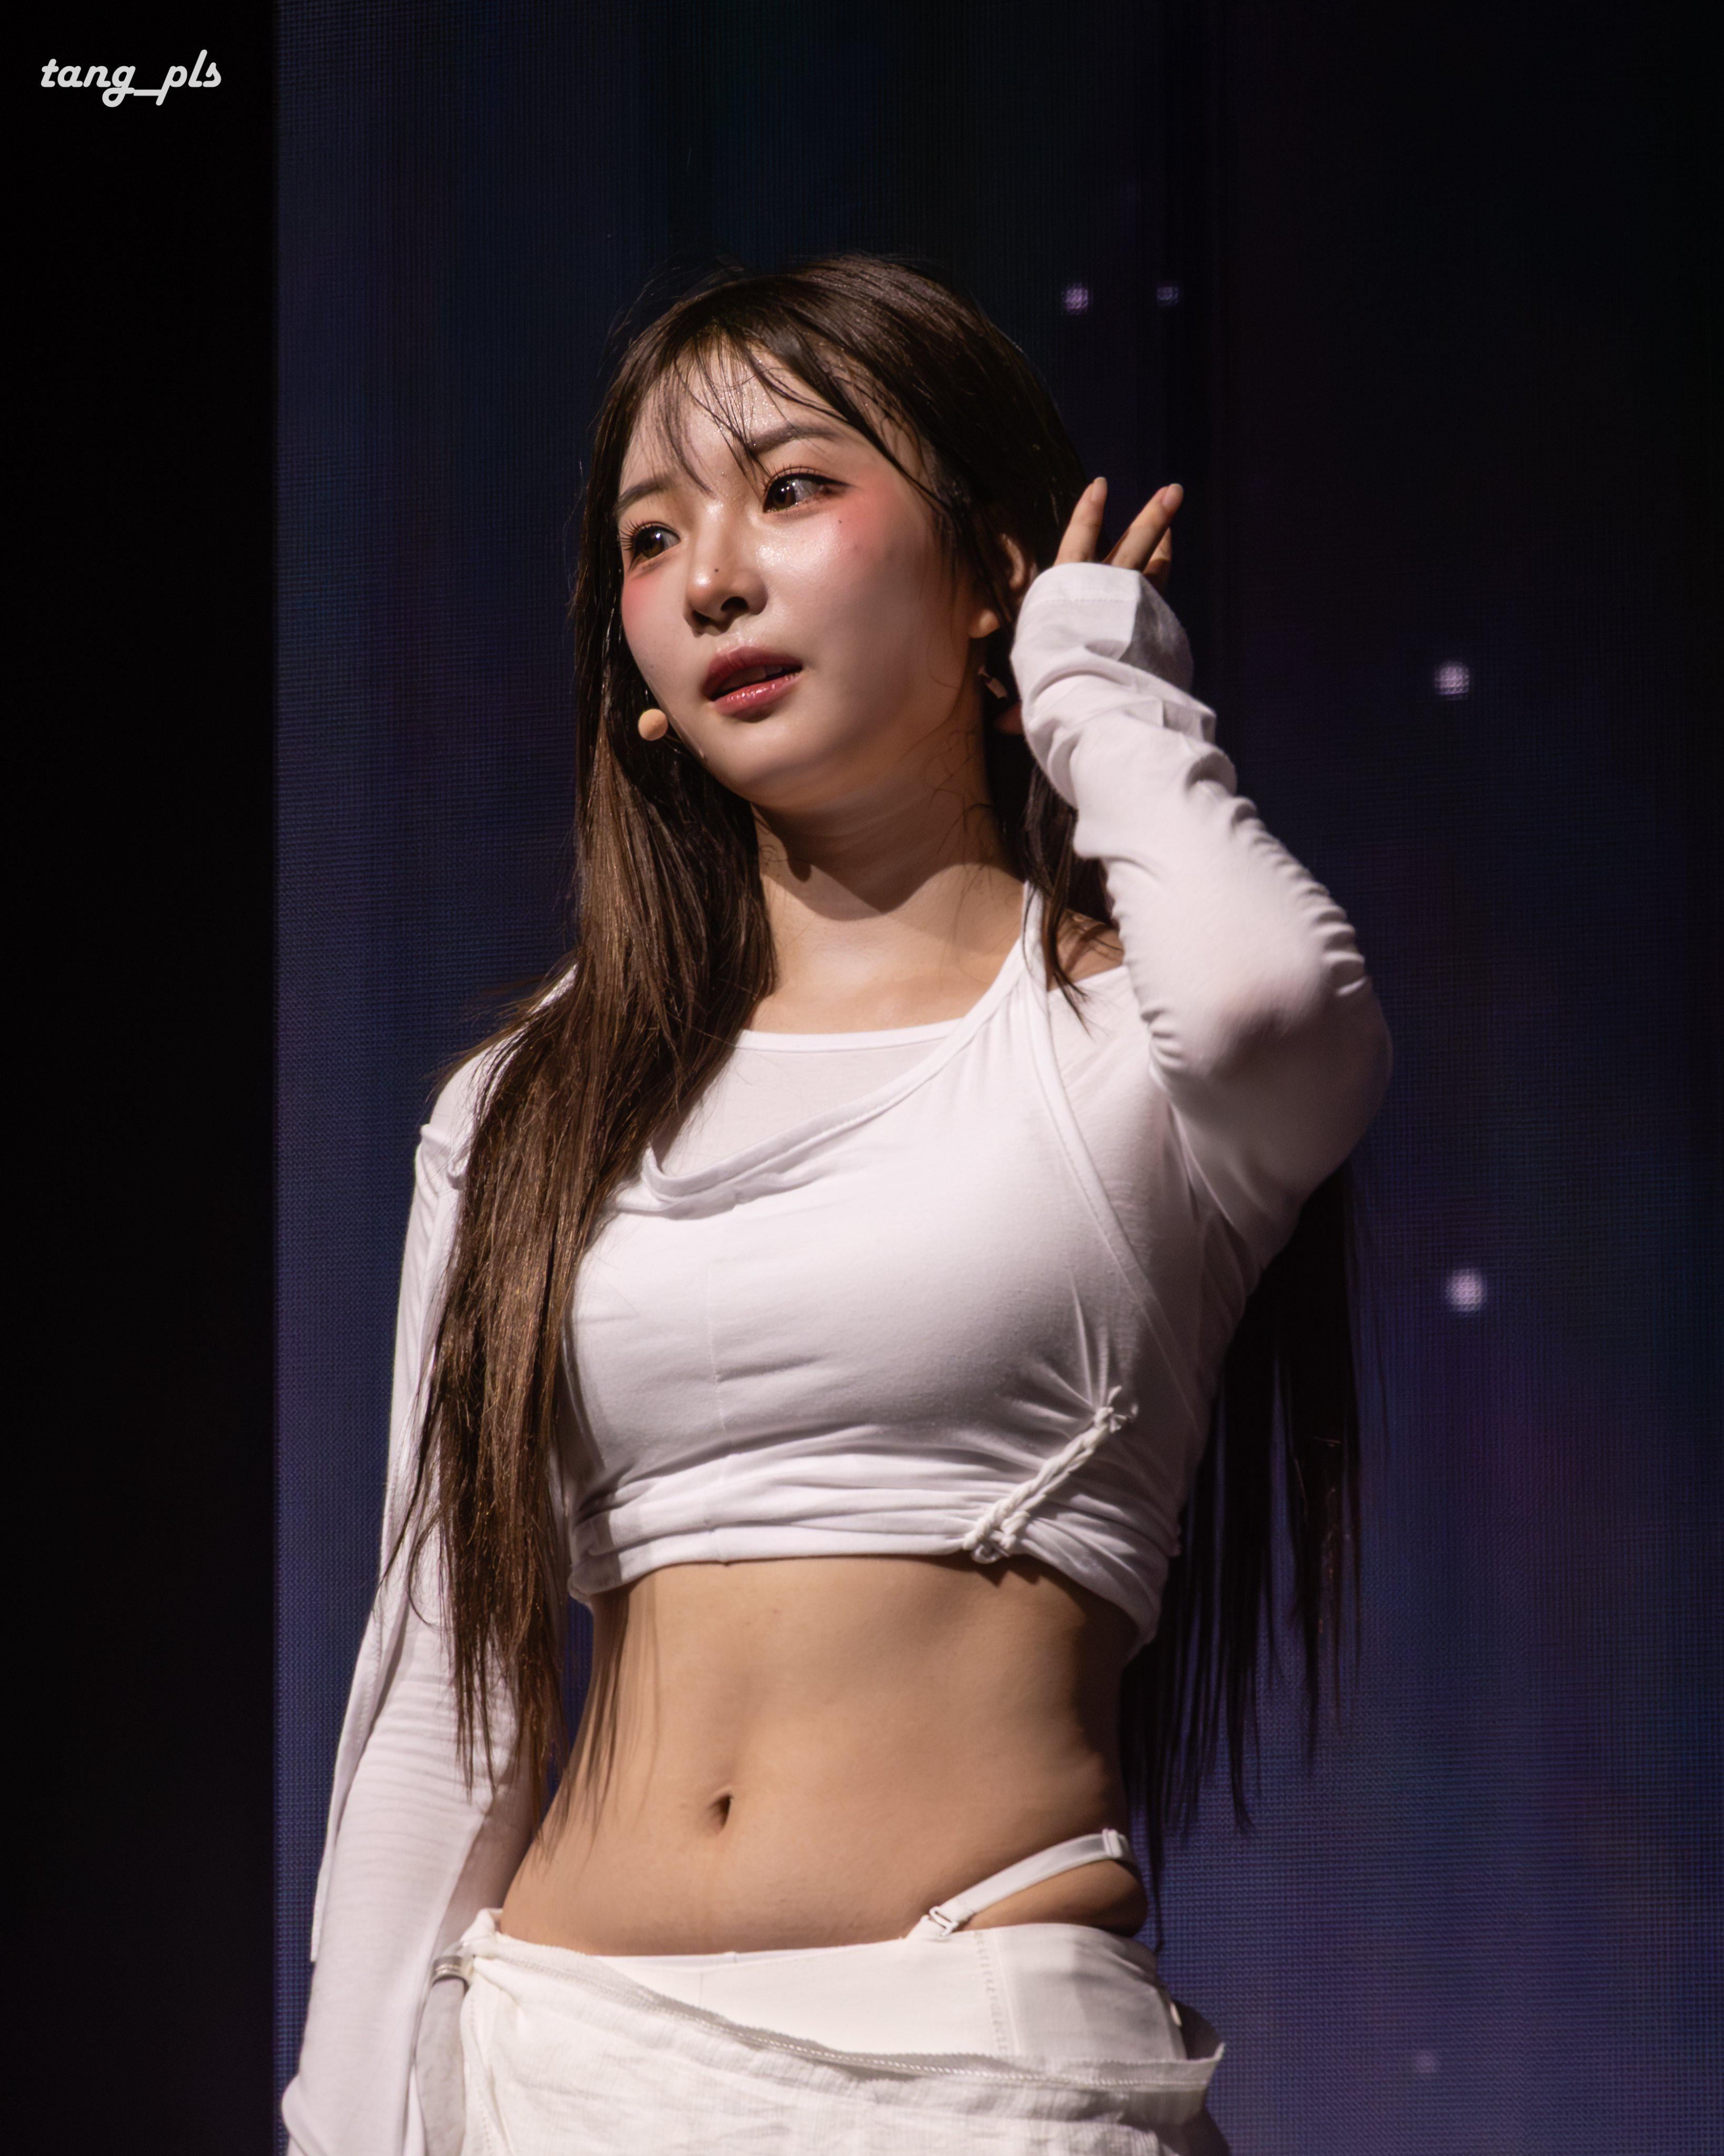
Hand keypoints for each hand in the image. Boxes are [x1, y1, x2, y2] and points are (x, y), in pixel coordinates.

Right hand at [991, 480, 1183, 733]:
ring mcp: (1134, 603)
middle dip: (1151, 515)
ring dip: (1164, 530)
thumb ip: (1027, 705)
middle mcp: (1102, 589)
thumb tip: (1003, 725)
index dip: (1088, 515)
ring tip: (1175, 501)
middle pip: (1132, 543)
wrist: (1095, 699)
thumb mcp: (1037, 692)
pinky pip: (1161, 592)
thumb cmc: (1055, 689)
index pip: (1077, 542)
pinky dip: (1164, 573)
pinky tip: (1169, 561)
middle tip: (1172, 490)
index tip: (1099, 486)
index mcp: (1063, 595)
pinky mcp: (1155, 623)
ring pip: (1153, 561)